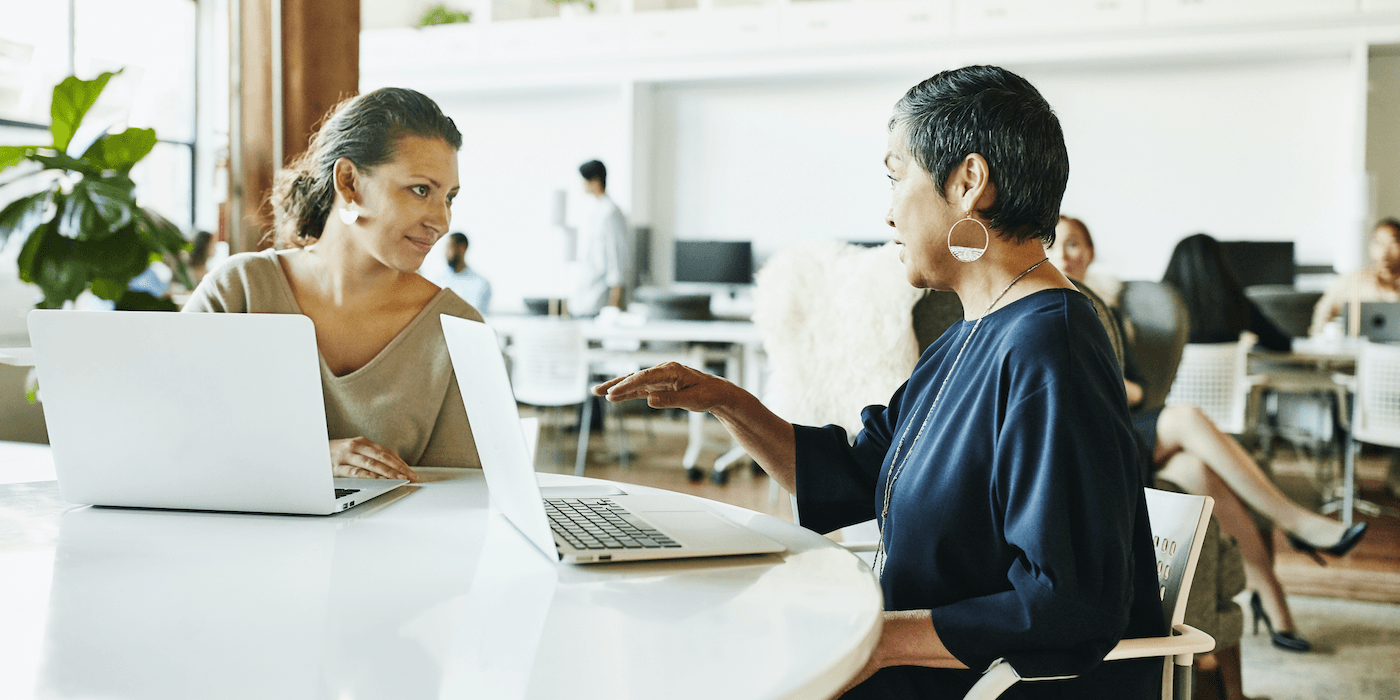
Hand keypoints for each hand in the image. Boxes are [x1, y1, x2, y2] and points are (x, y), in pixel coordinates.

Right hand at [329, 436, 418, 481]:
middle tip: (410, 476)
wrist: (310, 451)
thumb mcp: (352, 451)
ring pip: (372, 464)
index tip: (411, 472)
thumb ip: (368, 456)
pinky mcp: (337, 467)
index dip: (400, 462)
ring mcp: (346, 456)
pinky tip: (379, 481)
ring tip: (400, 479)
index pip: (386, 452)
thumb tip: (391, 468)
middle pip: (382, 457)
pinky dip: (369, 476)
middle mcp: (356, 446)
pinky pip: (356, 472)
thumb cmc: (334, 454)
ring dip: (388, 472)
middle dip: (399, 467)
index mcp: (362, 442)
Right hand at [592, 362, 732, 413]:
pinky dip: (627, 393)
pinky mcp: (659, 386)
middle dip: (615, 384)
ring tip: (597, 392)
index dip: (627, 385)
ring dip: (617, 387)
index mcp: (671, 370)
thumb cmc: (707, 394)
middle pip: (635, 377)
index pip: (644, 377)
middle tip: (597, 391)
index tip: (613, 394)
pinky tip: (614, 397)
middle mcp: (662, 371)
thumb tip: (650, 400)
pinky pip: (640, 389)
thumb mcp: (691, 400)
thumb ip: (670, 401)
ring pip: (634, 382)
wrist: (717, 392)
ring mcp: (659, 378)